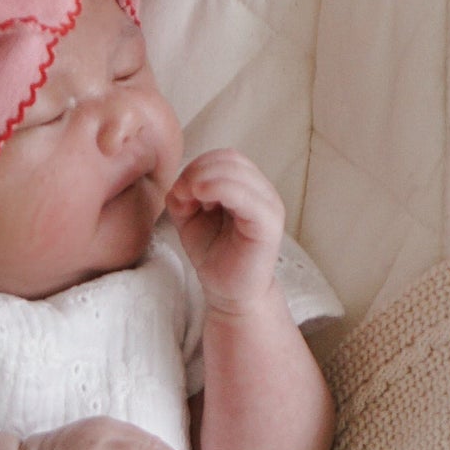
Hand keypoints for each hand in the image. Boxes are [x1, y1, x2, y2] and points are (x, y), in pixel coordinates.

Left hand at [163, 149, 284, 315]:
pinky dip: (220, 190)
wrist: (229, 293)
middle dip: (197, 171)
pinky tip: (202, 202)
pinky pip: (246, 195)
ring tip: (190, 203)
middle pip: (229, 158)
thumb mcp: (190, 219)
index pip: (223, 157)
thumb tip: (182, 184)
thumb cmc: (214, 255)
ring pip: (237, 170)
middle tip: (182, 197)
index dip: (197, 166)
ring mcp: (268, 205)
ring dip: (204, 179)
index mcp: (246, 186)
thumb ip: (184, 196)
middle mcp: (262, 191)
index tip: (180, 193)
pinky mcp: (269, 223)